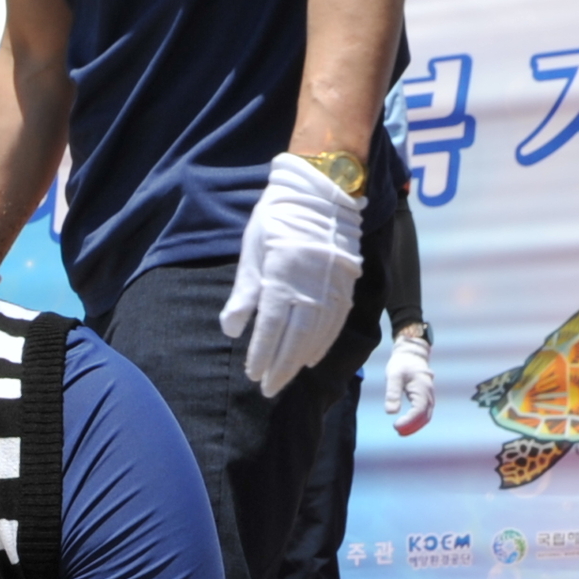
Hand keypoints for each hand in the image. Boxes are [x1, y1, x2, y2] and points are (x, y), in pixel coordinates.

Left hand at [216, 153, 365, 396]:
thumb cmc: (279, 217)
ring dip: (300, 361)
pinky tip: (311, 358)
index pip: (271, 327)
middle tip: (267, 389)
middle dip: (280, 367)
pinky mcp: (346, 283)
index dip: (261, 354)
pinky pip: (335, 322)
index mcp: (283, 274)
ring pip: (317, 334)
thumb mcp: (253, 249)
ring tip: (285, 377)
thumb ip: (244, 292)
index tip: (252, 374)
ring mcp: (333, 285)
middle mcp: (311, 283)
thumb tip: (232, 330)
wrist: (322, 189)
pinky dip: (322, 343)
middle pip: (295, 338)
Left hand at [383, 323, 434, 436]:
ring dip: (415, 426)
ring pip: (426, 416)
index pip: (418, 412)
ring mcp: (429, 396)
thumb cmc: (402, 364)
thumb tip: (391, 412)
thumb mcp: (394, 376)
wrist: (411, 354)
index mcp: (422, 389)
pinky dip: (417, 421)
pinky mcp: (426, 397)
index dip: (408, 422)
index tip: (396, 426)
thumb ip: (392, 393)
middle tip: (397, 431)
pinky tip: (406, 423)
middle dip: (412, 427)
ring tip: (400, 430)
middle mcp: (429, 394)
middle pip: (425, 417)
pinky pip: (425, 413)